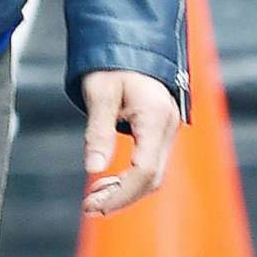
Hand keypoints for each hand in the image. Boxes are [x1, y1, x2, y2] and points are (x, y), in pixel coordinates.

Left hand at [80, 70, 179, 218]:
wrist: (130, 47)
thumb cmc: (113, 65)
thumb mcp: (99, 93)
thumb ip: (98, 132)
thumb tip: (94, 169)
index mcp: (155, 116)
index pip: (144, 169)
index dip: (121, 193)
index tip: (95, 205)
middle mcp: (167, 127)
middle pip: (152, 179)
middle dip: (121, 198)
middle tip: (89, 208)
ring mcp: (167, 131)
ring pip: (152, 176)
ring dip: (124, 192)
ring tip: (93, 200)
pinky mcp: (159, 135)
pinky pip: (149, 166)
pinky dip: (128, 180)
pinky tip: (105, 185)